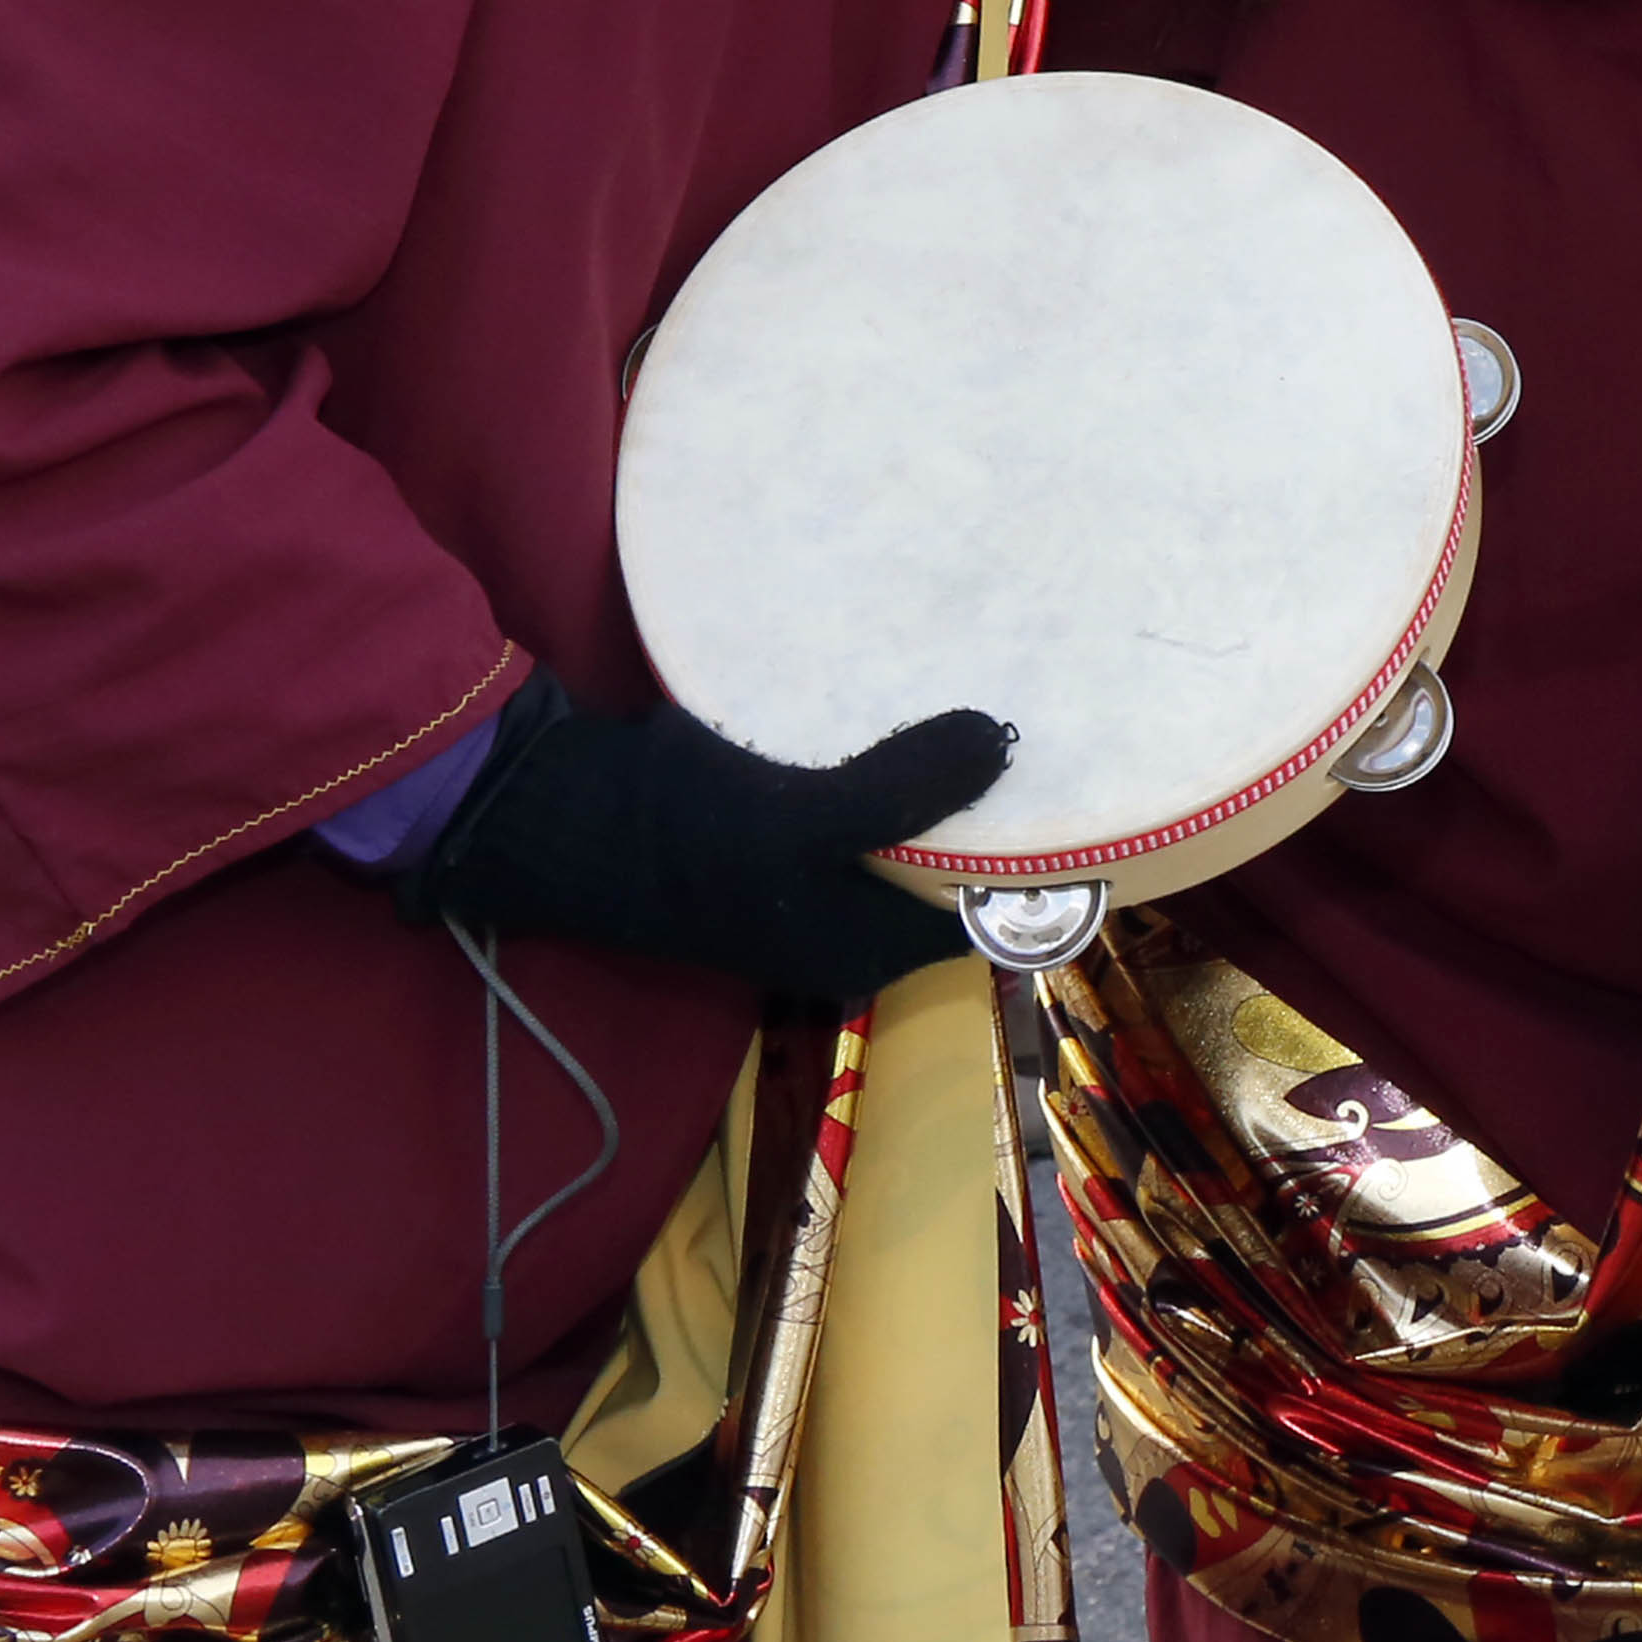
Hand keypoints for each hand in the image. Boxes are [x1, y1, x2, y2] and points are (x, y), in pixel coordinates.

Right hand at [400, 675, 1014, 1008]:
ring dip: (942, 773)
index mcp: (861, 950)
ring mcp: (809, 874)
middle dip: (994, 806)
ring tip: (1005, 694)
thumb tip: (1004, 742)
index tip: (1086, 786)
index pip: (983, 919)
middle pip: (948, 868)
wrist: (555, 810)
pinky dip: (888, 753)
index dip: (1036, 863)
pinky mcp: (780, 824)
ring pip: (905, 825)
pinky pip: (860, 792)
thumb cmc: (684, 835)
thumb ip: (907, 791)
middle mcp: (844, 923)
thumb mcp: (803, 818)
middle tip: (1053, 719)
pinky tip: (921, 690)